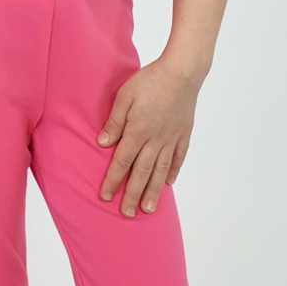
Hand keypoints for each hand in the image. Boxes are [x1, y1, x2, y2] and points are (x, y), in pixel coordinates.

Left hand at [96, 58, 202, 215]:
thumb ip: (114, 121)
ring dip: (152, 191)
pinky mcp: (184, 133)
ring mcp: (171, 138)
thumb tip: (103, 143)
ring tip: (148, 209)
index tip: (105, 196)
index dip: (112, 180)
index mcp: (138, 131)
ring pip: (160, 170)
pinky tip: (169, 183)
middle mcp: (155, 140)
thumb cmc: (150, 80)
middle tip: (126, 213)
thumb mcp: (124, 96)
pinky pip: (178, 157)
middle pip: (141, 172)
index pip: (122, 162)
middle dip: (132, 194)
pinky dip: (173, 171)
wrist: (183, 71)